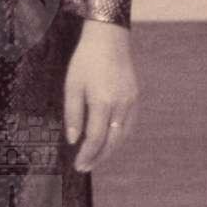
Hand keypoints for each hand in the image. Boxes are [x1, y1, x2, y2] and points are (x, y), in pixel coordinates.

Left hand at [64, 19, 137, 172]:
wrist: (109, 39)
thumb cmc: (86, 61)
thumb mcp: (72, 85)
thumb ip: (72, 114)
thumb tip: (73, 140)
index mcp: (102, 102)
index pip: (95, 139)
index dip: (87, 155)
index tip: (78, 165)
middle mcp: (120, 105)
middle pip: (111, 141)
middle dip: (98, 157)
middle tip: (85, 167)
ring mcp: (131, 102)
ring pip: (123, 135)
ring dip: (110, 150)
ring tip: (96, 158)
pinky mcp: (135, 98)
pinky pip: (129, 125)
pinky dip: (119, 137)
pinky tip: (110, 140)